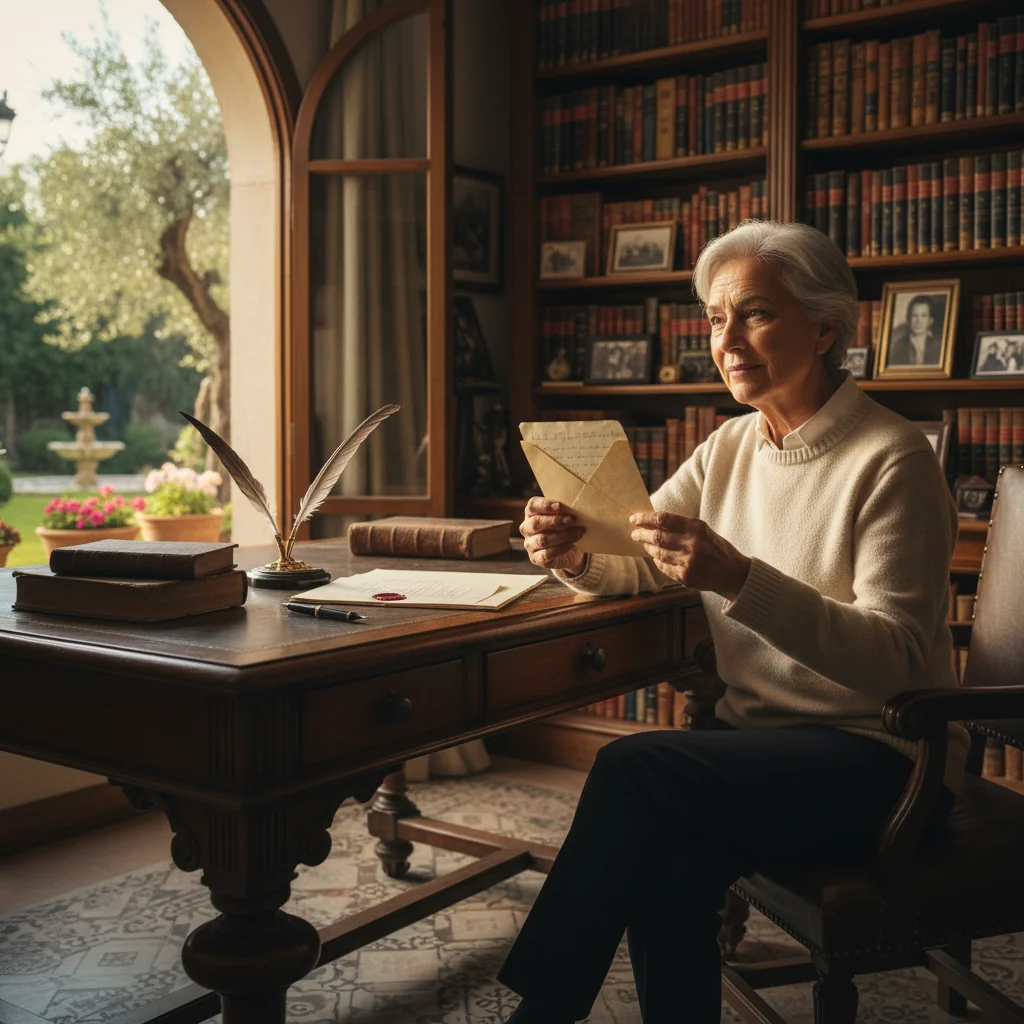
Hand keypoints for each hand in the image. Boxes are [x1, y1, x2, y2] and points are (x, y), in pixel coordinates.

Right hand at [520, 497, 585, 572]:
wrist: (570, 551)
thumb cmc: (566, 528)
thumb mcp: (565, 516)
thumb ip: (564, 510)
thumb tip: (573, 507)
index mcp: (531, 513)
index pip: (532, 506)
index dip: (545, 505)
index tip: (560, 506)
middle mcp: (527, 528)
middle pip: (536, 523)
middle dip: (555, 521)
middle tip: (571, 520)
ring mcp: (529, 544)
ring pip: (542, 539)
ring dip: (562, 535)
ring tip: (578, 532)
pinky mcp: (536, 558)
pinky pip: (546, 554)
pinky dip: (561, 548)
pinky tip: (571, 544)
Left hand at [630, 511, 750, 600]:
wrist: (732, 573)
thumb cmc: (716, 548)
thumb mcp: (703, 531)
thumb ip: (681, 527)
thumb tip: (652, 522)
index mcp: (697, 528)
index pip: (664, 519)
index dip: (646, 518)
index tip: (634, 518)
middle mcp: (692, 544)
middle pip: (657, 537)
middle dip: (641, 534)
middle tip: (633, 533)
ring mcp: (688, 562)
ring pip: (658, 553)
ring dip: (648, 548)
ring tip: (644, 545)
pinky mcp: (685, 577)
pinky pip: (663, 567)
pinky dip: (657, 561)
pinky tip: (656, 557)